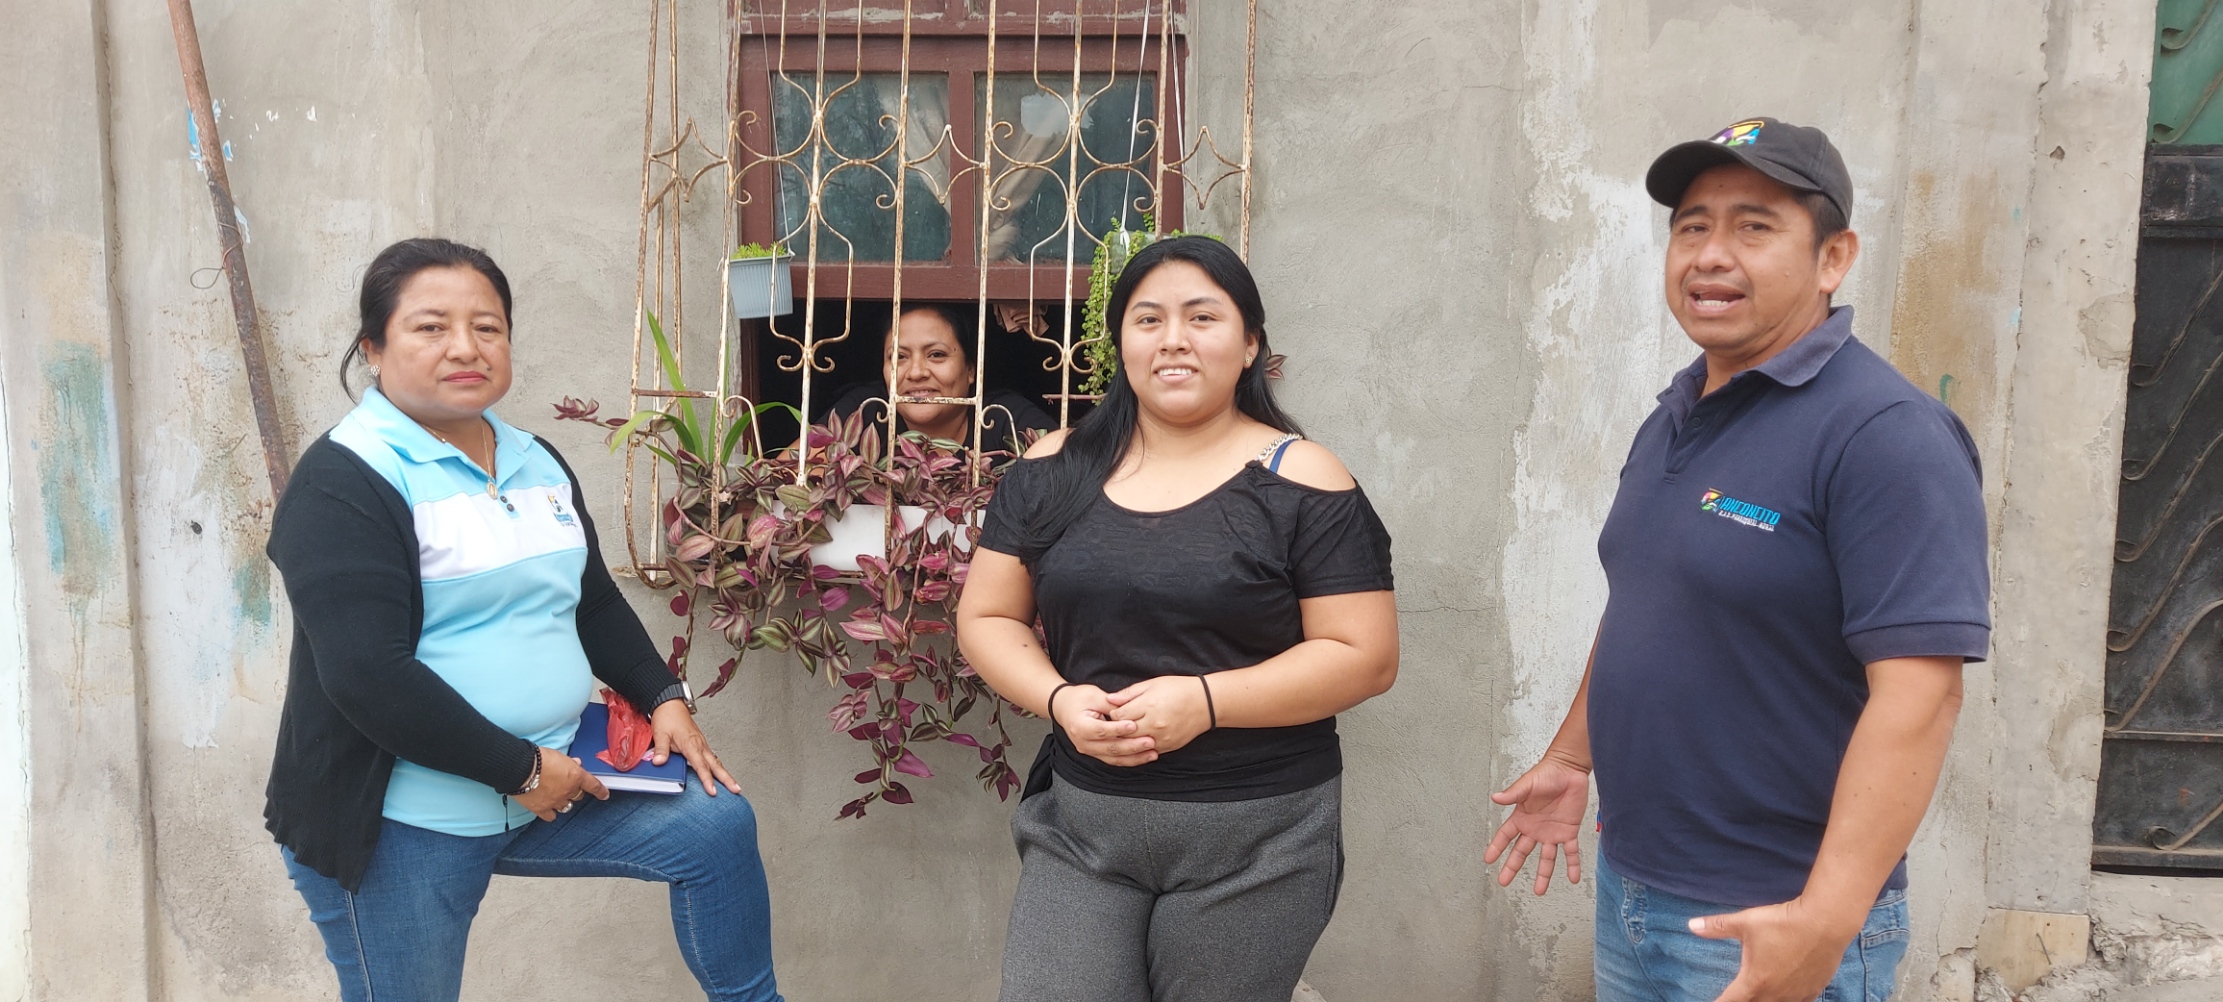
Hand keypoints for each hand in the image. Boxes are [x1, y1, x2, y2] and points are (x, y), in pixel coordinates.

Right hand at [513, 747, 608, 820]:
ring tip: (557, 796)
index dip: (601, 791)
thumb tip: (575, 763)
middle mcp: (569, 791)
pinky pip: (551, 816)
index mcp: (576, 776)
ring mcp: (556, 801)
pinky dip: (551, 813)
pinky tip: (548, 809)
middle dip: (575, 791)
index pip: (594, 785)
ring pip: (566, 806)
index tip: (604, 795)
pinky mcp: (542, 809)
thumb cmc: (538, 757)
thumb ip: (569, 762)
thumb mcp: (558, 755)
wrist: (520, 768)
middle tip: (566, 785)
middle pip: (578, 795)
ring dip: (564, 802)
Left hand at [650, 699, 742, 795]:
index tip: (713, 791)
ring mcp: (701, 744)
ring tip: (734, 786)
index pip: (701, 765)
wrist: (670, 705)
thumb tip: (659, 762)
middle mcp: (699, 745)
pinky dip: (718, 767)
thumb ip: (661, 749)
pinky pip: (712, 758)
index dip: (707, 779)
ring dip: (725, 774)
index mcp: (691, 744)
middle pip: (716, 765)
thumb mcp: (660, 733)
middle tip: (737, 789)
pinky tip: (720, 773)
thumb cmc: (667, 717)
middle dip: (727, 778)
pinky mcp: (700, 744)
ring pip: (716, 762)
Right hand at [1051, 684, 1156, 766]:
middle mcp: (1083, 743)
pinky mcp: (1097, 754)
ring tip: (1152, 753)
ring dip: (1135, 757)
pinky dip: (1130, 760)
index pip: (1101, 730)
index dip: (1118, 729)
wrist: (1064, 708)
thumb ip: (1111, 703)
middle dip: (1132, 746)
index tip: (1134, 725)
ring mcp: (1089, 751)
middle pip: (1110, 748)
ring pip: (1114, 758)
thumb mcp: (1094, 695)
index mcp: (1080, 727)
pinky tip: (1145, 757)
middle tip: (1150, 741)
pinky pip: (1115, 760)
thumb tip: (1128, 708)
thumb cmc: (1078, 699)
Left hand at [1104, 676, 1211, 755]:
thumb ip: (1129, 693)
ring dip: (1127, 739)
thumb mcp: (1153, 684)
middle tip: (1115, 723)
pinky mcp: (1168, 747)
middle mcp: (1154, 724)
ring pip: (1134, 744)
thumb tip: (1110, 699)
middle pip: (1123, 732)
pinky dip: (1141, 746)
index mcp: (1148, 706)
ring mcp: (1161, 738)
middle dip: (1116, 728)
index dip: (1113, 713)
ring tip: (1126, 731)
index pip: (1118, 715)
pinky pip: (1147, 751)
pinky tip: (1140, 738)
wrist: (1206, 703)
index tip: (1113, 710)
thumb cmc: (1179, 689)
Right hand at [1484, 750, 1589, 894]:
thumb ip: (1513, 794)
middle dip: (1512, 867)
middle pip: (1521, 852)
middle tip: (1503, 882)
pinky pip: (1571, 852)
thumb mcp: (1527, 784)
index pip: (1505, 836)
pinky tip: (1573, 879)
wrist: (1569, 769)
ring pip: (1546, 858)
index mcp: (1522, 818)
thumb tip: (1495, 798)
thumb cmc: (1546, 773)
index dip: (1496, 848)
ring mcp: (1552, 832)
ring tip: (1539, 891)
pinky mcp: (1569, 831)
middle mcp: (1535, 829)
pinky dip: (1573, 865)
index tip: (1488, 860)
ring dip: (1543, 875)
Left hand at [1691, 897, 1861, 1001]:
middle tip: (1737, 995)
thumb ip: (1717, 927)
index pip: (1730, 1001)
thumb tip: (1691, 925)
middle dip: (1743, 1001)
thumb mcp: (1745, 922)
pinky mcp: (1814, 990)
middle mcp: (1775, 994)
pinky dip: (1788, 1000)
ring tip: (1758, 995)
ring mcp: (1796, 994)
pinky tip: (1786, 996)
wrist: (1825, 922)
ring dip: (1764, 1000)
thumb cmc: (1783, 922)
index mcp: (1755, 981)